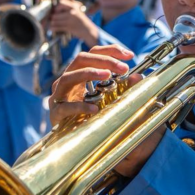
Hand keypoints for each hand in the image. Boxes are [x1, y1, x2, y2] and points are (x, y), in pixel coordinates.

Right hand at [48, 45, 162, 177]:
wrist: (73, 143)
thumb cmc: (92, 117)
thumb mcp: (110, 100)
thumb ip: (124, 88)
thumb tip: (139, 76)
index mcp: (79, 75)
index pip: (92, 53)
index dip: (111, 50)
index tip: (130, 55)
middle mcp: (67, 81)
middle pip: (80, 59)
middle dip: (103, 60)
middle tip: (123, 68)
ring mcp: (59, 96)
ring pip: (68, 77)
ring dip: (89, 73)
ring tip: (107, 75)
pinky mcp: (56, 114)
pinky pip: (66, 107)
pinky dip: (81, 106)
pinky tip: (95, 109)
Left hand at [49, 0, 99, 46]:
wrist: (89, 30)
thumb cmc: (82, 20)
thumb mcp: (78, 10)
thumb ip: (71, 3)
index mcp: (73, 7)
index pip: (60, 3)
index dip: (57, 7)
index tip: (57, 11)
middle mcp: (71, 12)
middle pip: (55, 13)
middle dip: (52, 17)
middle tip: (52, 19)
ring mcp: (69, 20)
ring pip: (54, 21)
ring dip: (52, 23)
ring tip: (52, 24)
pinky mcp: (68, 28)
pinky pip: (56, 27)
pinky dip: (53, 28)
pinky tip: (52, 28)